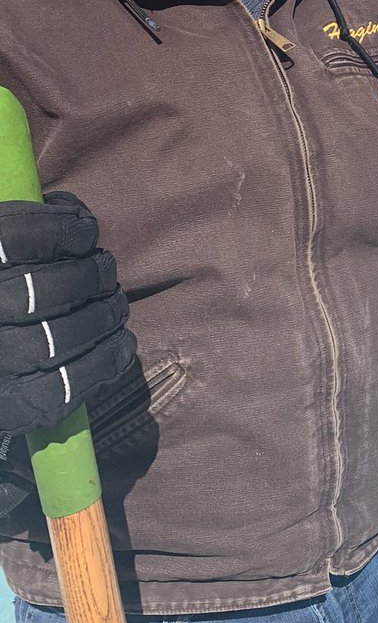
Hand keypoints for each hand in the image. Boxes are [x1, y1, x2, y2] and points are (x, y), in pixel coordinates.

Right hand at [0, 192, 135, 435]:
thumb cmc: (3, 291)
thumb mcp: (3, 255)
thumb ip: (27, 228)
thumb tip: (73, 215)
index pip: (14, 239)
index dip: (59, 228)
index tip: (83, 231)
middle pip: (45, 289)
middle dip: (91, 274)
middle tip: (105, 270)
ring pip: (62, 336)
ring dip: (105, 314)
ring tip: (114, 304)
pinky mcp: (13, 407)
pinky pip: (68, 385)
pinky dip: (105, 359)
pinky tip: (120, 342)